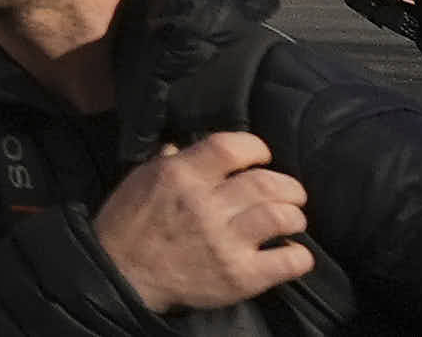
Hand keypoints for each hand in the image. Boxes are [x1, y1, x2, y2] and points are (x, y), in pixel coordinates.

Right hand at [92, 131, 312, 311]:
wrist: (122, 275)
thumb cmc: (130, 223)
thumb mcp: (141, 178)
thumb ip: (171, 161)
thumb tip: (189, 146)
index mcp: (180, 174)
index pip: (232, 147)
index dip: (257, 148)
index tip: (262, 157)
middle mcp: (205, 205)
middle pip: (267, 183)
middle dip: (288, 186)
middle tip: (290, 194)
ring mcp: (224, 242)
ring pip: (282, 217)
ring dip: (295, 216)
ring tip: (291, 220)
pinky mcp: (239, 276)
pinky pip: (288, 261)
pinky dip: (299, 255)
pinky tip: (292, 252)